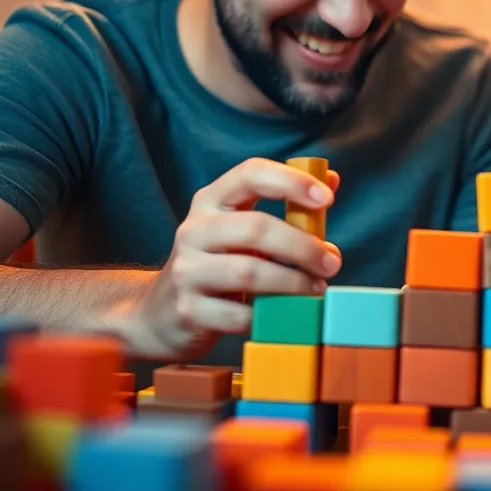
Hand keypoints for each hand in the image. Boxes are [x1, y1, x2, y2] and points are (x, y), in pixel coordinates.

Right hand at [118, 158, 341, 358]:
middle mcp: (193, 230)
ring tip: (315, 289)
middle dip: (302, 246)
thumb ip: (286, 207)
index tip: (327, 198)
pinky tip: (283, 315)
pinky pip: (240, 314)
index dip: (291, 182)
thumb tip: (331, 179)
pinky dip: (269, 316)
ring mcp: (187, 271)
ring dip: (293, 282)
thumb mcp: (241, 229)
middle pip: (256, 227)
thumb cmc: (217, 264)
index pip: (250, 174)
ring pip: (250, 272)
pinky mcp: (188, 311)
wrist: (159, 314)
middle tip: (332, 262)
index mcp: (210, 201)